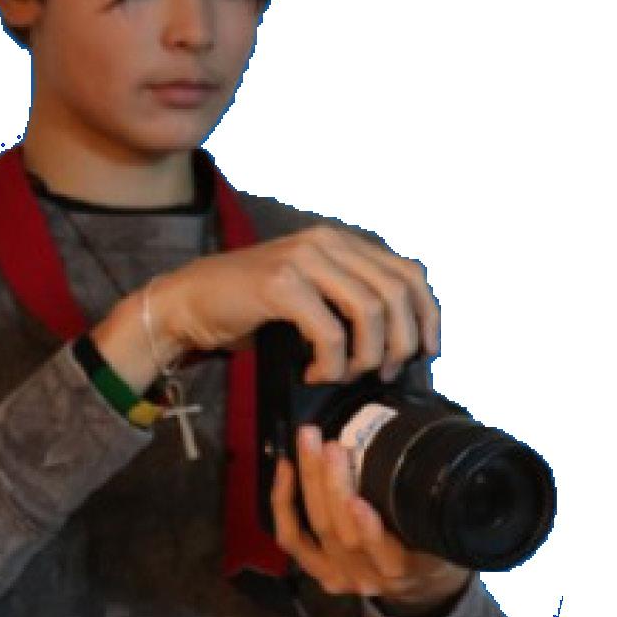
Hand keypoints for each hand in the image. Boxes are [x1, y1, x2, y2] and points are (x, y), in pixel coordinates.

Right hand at [148, 221, 440, 382]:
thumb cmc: (252, 307)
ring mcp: (303, 258)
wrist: (188, 302)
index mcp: (343, 241)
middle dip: (401, 342)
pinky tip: (317, 374)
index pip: (409, 273)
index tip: (426, 354)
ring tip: (346, 375)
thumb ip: (352, 299)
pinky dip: (333, 362)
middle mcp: (327, 241)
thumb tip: (406, 338)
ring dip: (366, 356)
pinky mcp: (280, 284)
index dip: (428, 316)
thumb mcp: (313, 293)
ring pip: (370, 311)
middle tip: (384, 373)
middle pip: (396, 292)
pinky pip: (330, 331)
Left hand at [271, 423, 472, 602]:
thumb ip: (429, 509)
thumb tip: (421, 453)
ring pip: (317, 528)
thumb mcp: (442, 534)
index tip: (359, 501)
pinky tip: (285, 468)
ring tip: (310, 442)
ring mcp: (339, 576)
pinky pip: (292, 539)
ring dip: (310, 481)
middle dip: (333, 485)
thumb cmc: (433, 549)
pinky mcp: (319, 570)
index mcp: (404, 570)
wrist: (421, 587)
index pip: (385, 554)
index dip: (368, 531)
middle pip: (342, 534)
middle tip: (332, 446)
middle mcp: (368, 577)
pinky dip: (283, 503)